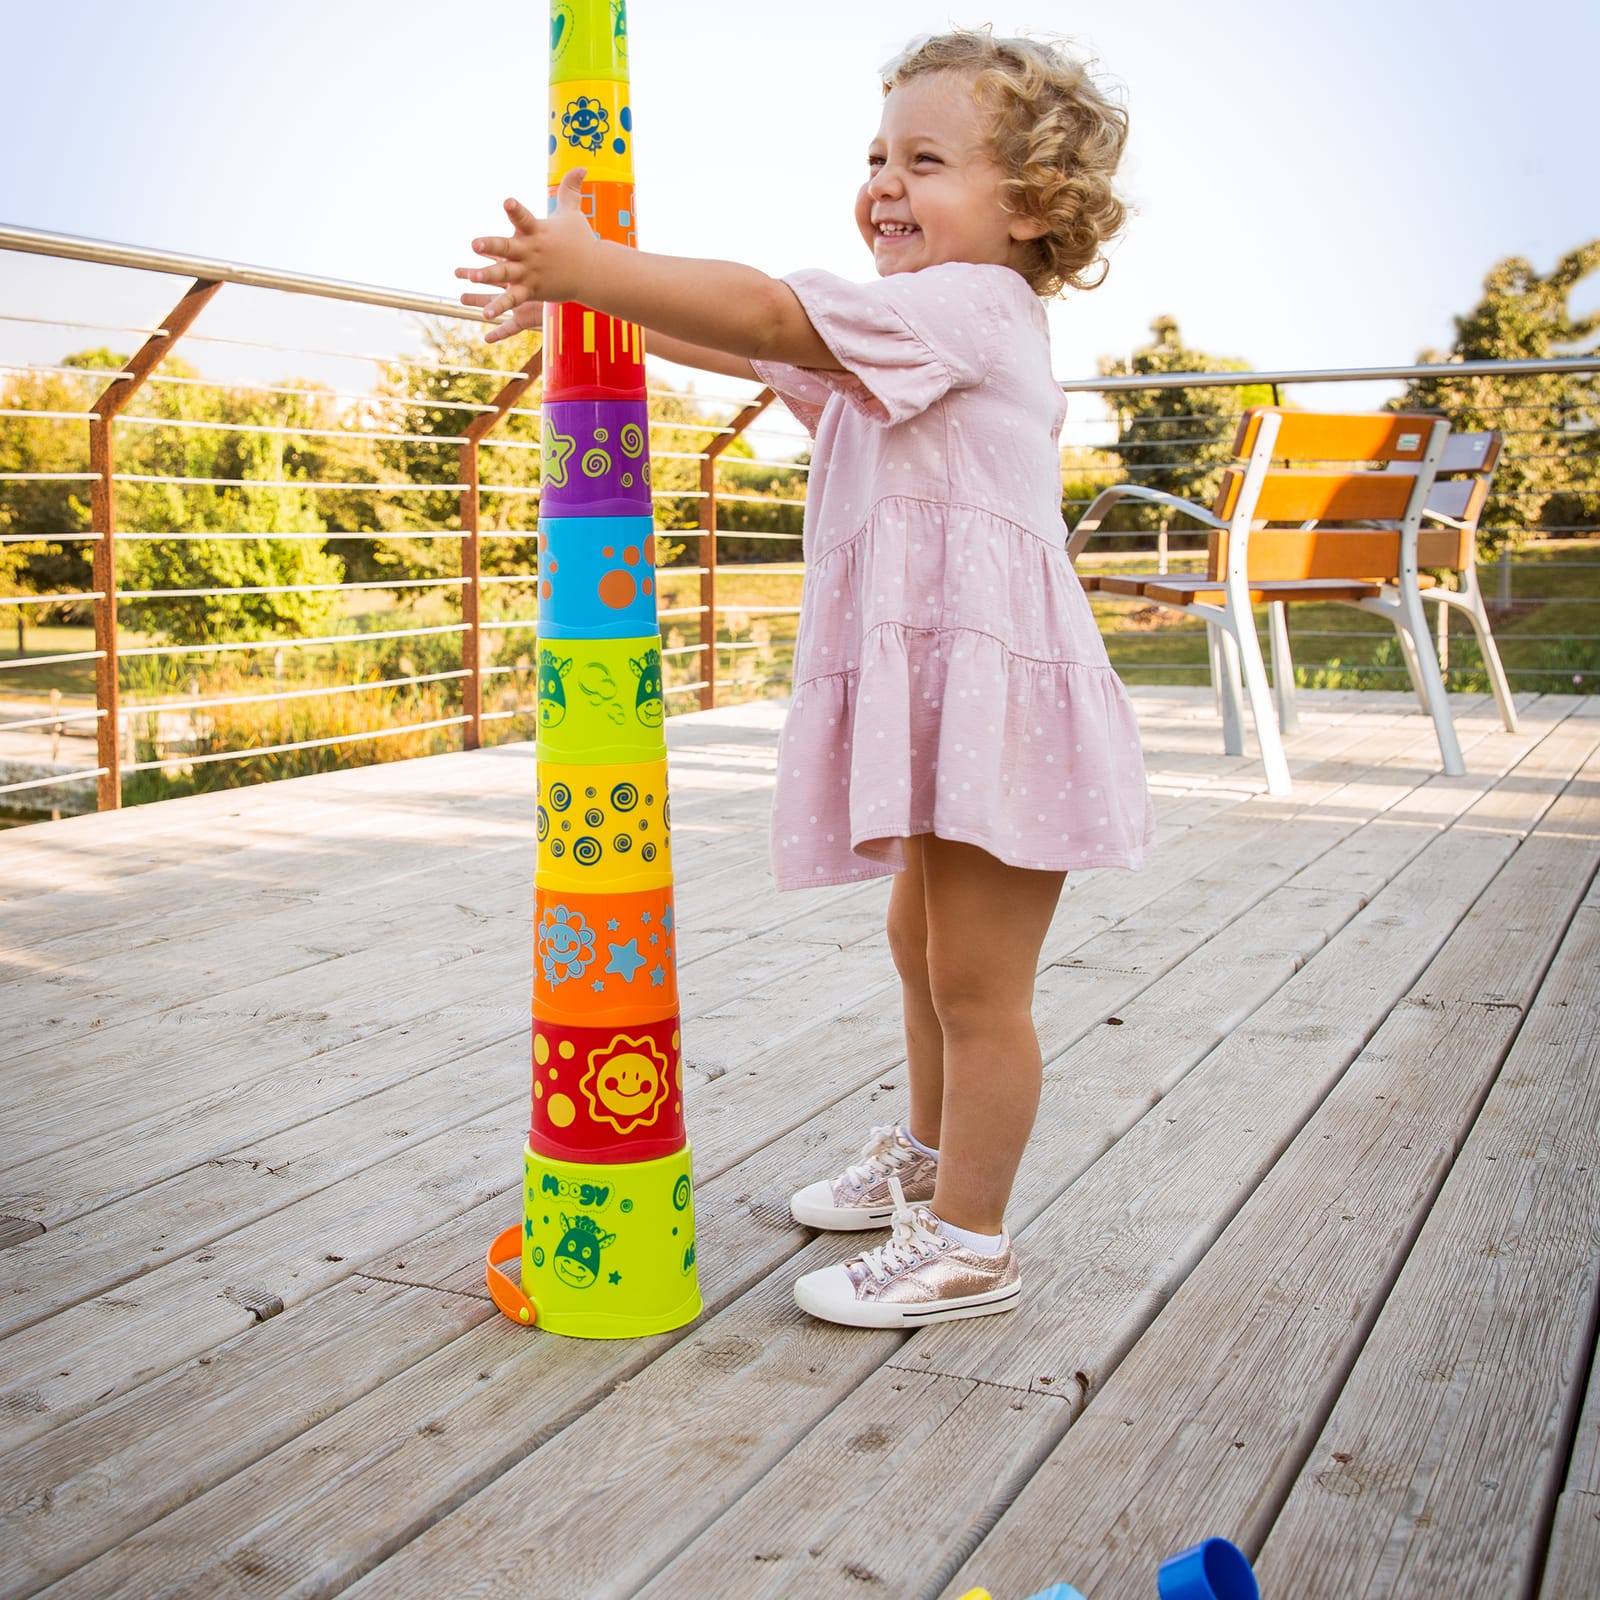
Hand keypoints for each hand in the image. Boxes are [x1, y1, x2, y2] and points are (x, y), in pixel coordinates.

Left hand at [456, 170, 593, 340]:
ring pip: (506, 274)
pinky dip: (500, 307)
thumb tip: (581, 166)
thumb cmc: (580, 241)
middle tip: (474, 244)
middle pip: (508, 247)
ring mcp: (530, 273)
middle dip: (492, 246)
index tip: (506, 202)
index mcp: (537, 231)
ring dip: (489, 276)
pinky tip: (484, 314)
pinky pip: (513, 299)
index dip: (514, 209)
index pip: (523, 217)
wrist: (594, 273)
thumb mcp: (573, 213)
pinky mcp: (531, 290)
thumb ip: (570, 189)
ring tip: (472, 277)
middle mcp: (531, 252)